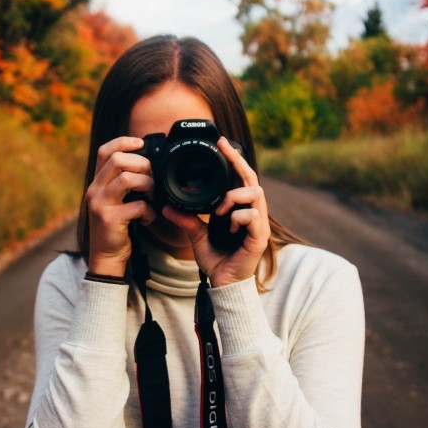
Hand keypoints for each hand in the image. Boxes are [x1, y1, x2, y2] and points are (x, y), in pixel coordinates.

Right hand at [86, 136, 155, 276]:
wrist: (106, 256)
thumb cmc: (116, 226)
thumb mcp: (114, 200)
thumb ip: (123, 182)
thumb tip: (147, 163)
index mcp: (97, 182)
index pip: (104, 151)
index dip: (123, 142)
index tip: (141, 143)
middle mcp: (95, 190)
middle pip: (117, 160)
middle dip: (142, 164)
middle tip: (151, 178)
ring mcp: (101, 204)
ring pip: (128, 179)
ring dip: (147, 184)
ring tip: (151, 196)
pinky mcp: (110, 219)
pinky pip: (137, 205)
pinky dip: (148, 211)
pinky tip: (148, 218)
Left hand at [162, 136, 269, 286]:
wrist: (223, 284)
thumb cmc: (216, 259)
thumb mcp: (196, 235)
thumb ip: (187, 219)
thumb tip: (168, 206)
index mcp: (239, 209)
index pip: (240, 178)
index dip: (233, 159)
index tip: (221, 142)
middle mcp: (252, 213)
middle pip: (252, 179)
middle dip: (238, 162)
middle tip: (224, 148)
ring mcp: (259, 224)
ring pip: (255, 194)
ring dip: (234, 197)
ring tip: (219, 211)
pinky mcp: (260, 237)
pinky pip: (252, 216)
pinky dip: (237, 218)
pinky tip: (227, 228)